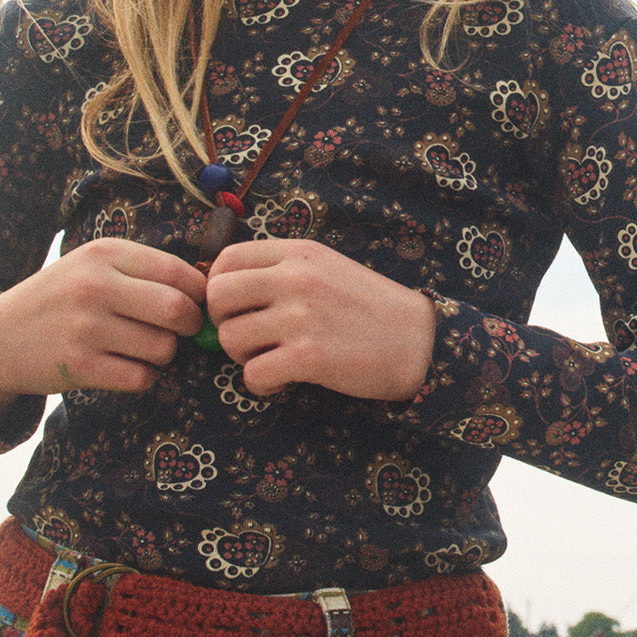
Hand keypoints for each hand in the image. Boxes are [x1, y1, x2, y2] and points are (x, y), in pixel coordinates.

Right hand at [0, 238, 205, 421]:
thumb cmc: (61, 298)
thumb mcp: (94, 266)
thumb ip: (144, 271)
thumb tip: (209, 288)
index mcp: (105, 254)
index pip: (178, 272)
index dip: (199, 294)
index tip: (195, 305)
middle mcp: (95, 286)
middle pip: (178, 311)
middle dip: (190, 326)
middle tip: (179, 331)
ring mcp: (86, 327)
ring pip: (163, 348)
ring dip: (163, 354)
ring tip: (142, 348)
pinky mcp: (79, 366)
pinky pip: (141, 378)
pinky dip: (142, 377)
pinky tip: (123, 366)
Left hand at [206, 238, 435, 401]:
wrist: (420, 340)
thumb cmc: (368, 307)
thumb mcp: (326, 267)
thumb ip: (280, 271)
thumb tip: (222, 290)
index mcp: (298, 252)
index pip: (226, 260)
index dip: (218, 288)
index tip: (236, 308)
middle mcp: (296, 278)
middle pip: (217, 297)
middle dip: (223, 322)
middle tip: (248, 337)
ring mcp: (302, 316)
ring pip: (229, 338)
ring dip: (242, 357)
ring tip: (271, 359)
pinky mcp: (309, 356)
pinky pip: (252, 374)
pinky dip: (260, 383)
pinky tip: (282, 380)